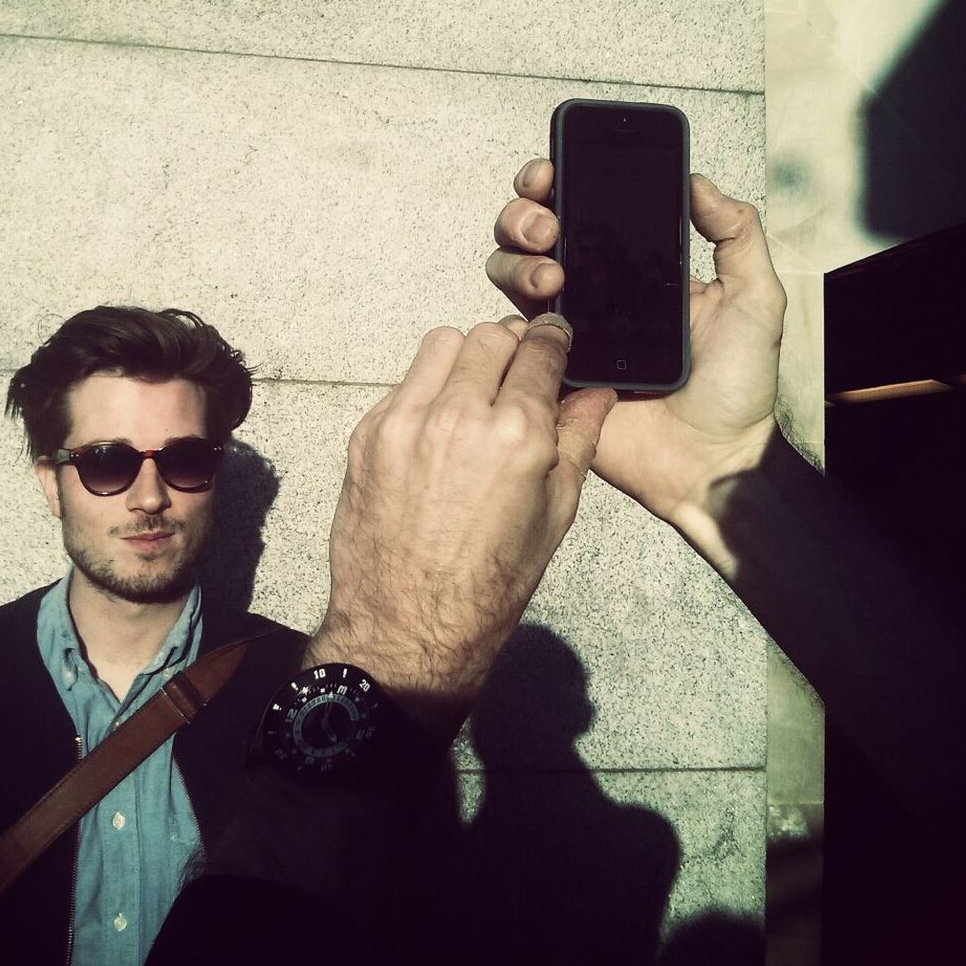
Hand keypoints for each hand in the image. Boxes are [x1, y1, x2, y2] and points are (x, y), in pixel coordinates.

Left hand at [304, 317, 615, 740]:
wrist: (408, 628)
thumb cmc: (492, 583)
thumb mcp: (555, 515)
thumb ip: (579, 441)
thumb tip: (598, 393)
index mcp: (517, 435)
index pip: (540, 351)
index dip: (554, 339)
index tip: (555, 339)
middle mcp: (459, 414)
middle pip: (491, 337)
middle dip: (511, 347)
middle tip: (517, 372)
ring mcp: (406, 420)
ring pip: (442, 345)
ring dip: (466, 358)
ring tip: (474, 392)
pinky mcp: (368, 433)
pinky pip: (405, 382)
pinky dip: (427, 390)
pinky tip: (437, 428)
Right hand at [486, 159, 786, 531]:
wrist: (712, 461)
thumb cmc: (737, 387)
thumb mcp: (755, 297)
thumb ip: (736, 233)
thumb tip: (696, 180)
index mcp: (634, 266)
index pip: (583, 208)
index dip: (557, 181)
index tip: (555, 169)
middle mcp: (592, 291)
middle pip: (530, 233)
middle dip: (524, 214)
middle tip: (549, 226)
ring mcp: (564, 331)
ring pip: (509, 273)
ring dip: (516, 259)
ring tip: (553, 276)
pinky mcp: (547, 372)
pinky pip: (509, 336)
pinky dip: (511, 319)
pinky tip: (538, 320)